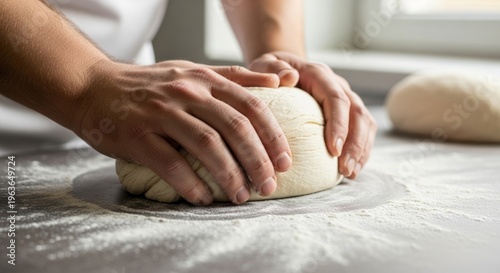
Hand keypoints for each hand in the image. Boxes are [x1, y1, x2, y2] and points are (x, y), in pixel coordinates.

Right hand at [74, 60, 291, 204]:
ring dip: (230, 176)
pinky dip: (191, 184)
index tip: (285, 162)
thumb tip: (278, 80)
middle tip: (268, 186)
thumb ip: (235, 76)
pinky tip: (203, 198)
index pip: (252, 106)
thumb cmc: (150, 85)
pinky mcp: (137, 135)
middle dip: (258, 161)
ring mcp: (161, 113)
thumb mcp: (193, 71)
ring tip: (241, 196)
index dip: (273, 136)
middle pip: (235, 128)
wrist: (94, 86)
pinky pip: (171, 164)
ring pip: (207, 146)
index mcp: (205, 80)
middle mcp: (187, 93)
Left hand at [248, 52, 376, 178]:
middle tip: (346, 169)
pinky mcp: (347, 112)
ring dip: (361, 149)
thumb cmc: (269, 71)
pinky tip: (352, 170)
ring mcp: (345, 98)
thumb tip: (289, 77)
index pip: (336, 99)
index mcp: (319, 75)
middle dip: (355, 143)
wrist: (281, 68)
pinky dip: (361, 150)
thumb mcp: (263, 64)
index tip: (334, 150)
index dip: (339, 124)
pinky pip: (362, 130)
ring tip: (350, 173)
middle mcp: (337, 85)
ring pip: (365, 122)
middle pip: (357, 113)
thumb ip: (272, 69)